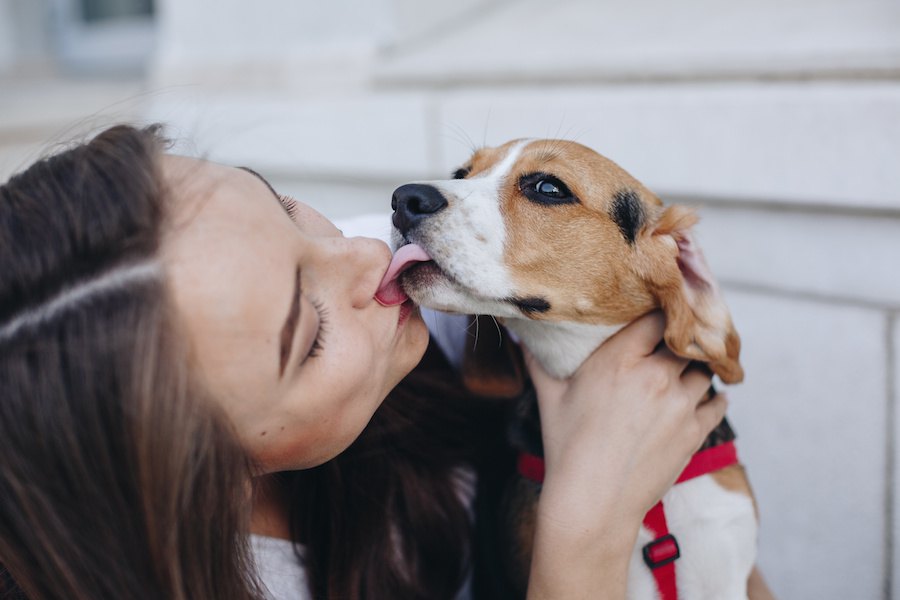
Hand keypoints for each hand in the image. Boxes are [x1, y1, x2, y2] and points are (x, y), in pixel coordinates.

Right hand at [525, 312, 727, 598]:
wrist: (593, 502)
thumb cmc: (566, 446)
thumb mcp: (549, 397)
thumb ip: (539, 359)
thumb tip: (519, 333)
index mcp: (620, 360)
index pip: (658, 317)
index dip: (662, 311)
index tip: (661, 311)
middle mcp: (656, 375)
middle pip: (685, 341)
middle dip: (680, 340)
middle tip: (675, 339)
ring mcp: (679, 404)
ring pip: (703, 370)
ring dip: (695, 370)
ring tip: (684, 372)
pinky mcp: (694, 431)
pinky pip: (717, 402)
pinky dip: (711, 398)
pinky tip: (702, 398)